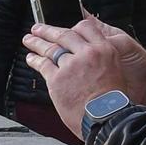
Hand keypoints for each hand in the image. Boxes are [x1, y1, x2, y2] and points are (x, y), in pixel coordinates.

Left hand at [22, 15, 145, 133]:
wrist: (107, 118)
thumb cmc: (113, 102)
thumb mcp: (116, 71)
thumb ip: (101, 60)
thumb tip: (90, 58)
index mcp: (104, 50)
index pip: (86, 28)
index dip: (73, 25)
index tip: (66, 26)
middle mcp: (87, 54)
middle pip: (64, 35)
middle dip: (48, 31)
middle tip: (38, 28)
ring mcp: (70, 65)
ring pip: (50, 49)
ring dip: (37, 43)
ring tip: (29, 39)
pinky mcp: (57, 79)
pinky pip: (43, 65)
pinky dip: (35, 60)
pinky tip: (31, 58)